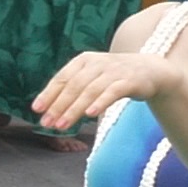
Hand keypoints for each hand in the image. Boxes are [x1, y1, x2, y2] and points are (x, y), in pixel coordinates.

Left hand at [29, 48, 181, 132]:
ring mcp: (113, 71)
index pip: (62, 78)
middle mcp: (97, 63)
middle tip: (47, 124)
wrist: (150, 70)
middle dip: (58, 106)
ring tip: (62, 125)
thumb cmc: (112, 76)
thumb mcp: (90, 78)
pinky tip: (90, 114)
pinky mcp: (129, 81)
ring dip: (74, 109)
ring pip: (90, 91)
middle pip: (74, 86)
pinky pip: (112, 92)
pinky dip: (100, 102)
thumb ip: (71, 89)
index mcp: (83, 61)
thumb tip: (46, 110)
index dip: (48, 94)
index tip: (37, 110)